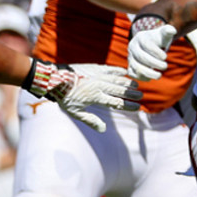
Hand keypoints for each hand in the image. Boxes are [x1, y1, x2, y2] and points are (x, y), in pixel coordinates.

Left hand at [26, 61, 142, 132]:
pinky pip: (109, 69)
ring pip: (117, 79)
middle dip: (131, 94)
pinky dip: (118, 70)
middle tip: (140, 96)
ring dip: (127, 82)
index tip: (137, 107)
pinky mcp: (94, 68)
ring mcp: (97, 75)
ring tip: (136, 85)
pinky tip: (125, 72)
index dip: (128, 105)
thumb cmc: (64, 97)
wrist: (55, 79)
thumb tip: (103, 129)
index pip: (116, 102)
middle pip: (120, 90)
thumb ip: (90, 120)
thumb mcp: (75, 112)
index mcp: (95, 97)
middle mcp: (98, 85)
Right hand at [128, 16, 176, 81]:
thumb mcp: (164, 34)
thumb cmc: (159, 40)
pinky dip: (141, 77)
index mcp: (140, 37)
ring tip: (159, 75)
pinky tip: (150, 78)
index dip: (156, 52)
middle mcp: (132, 47)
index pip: (147, 45)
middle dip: (154, 63)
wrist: (151, 45)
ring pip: (136, 67)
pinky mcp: (130, 66)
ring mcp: (130, 57)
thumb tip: (173, 30)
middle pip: (141, 57)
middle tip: (165, 66)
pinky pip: (132, 74)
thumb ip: (169, 30)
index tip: (165, 57)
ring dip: (149, 73)